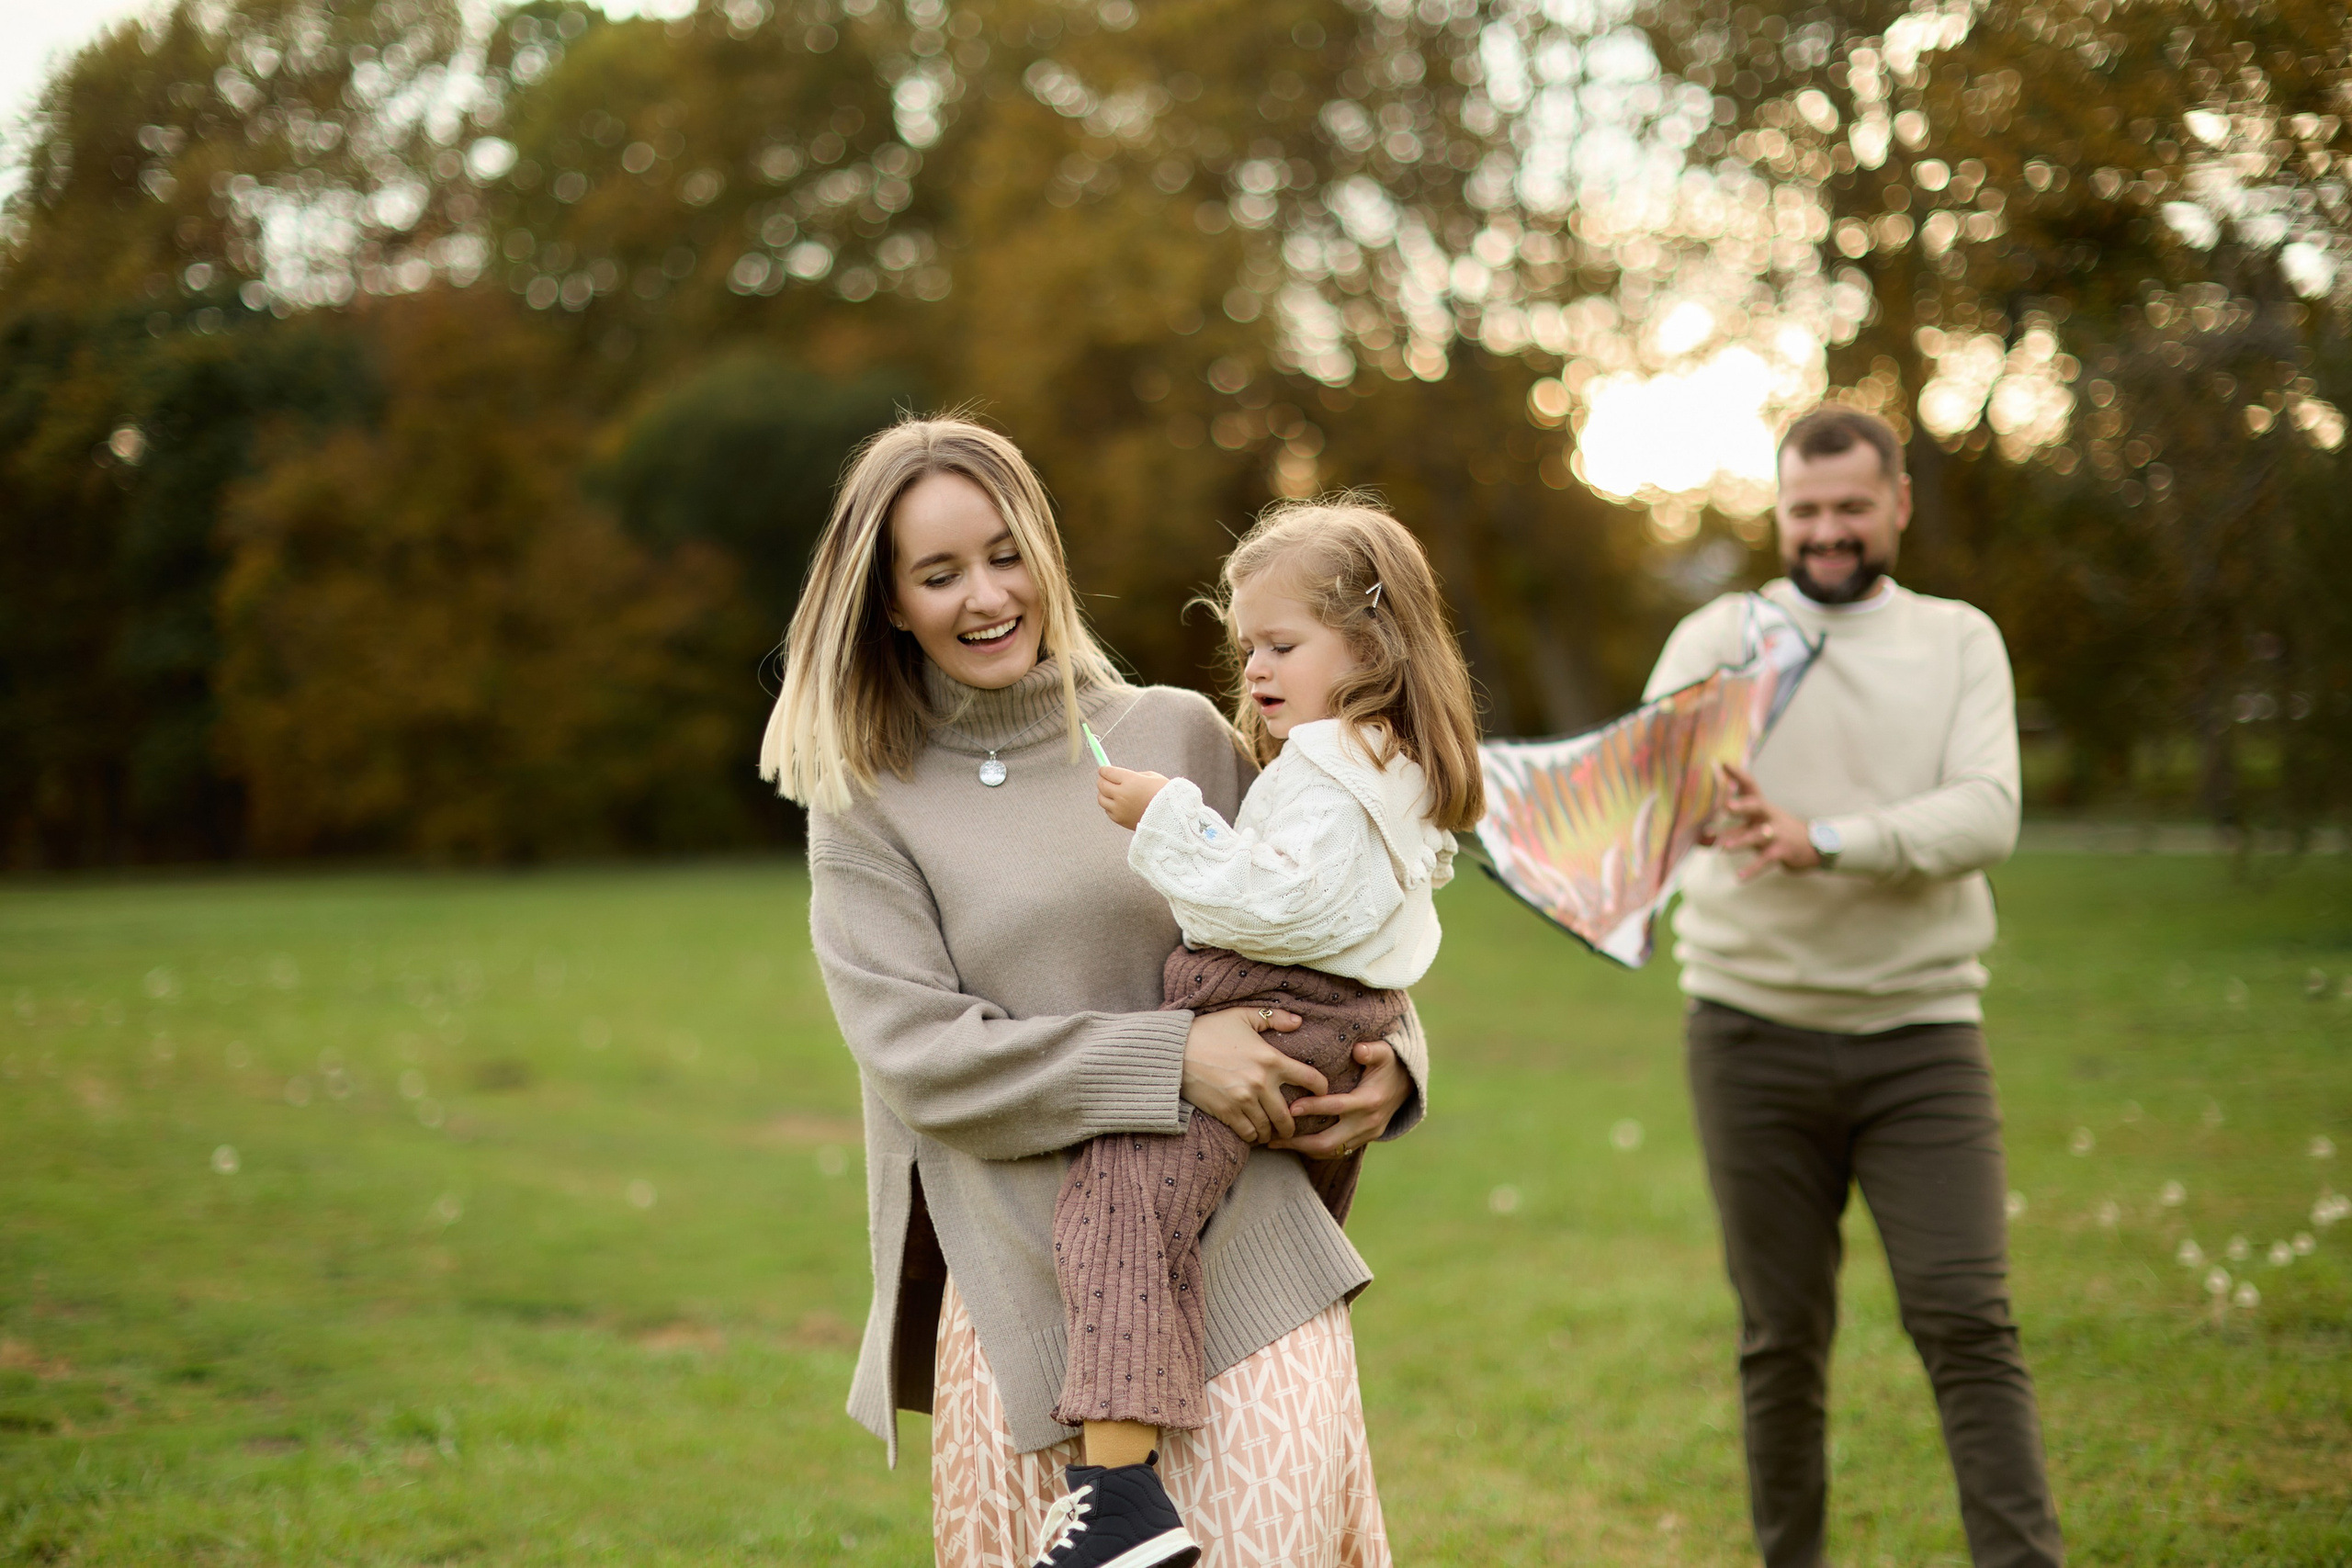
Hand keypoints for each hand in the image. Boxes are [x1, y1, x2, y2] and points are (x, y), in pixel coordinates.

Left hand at [1097, 766, 1171, 830]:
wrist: (1173, 817)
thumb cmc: (1165, 794)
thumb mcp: (1151, 777)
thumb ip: (1133, 776)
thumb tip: (1119, 776)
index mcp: (1130, 780)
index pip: (1108, 772)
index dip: (1104, 769)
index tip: (1103, 769)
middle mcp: (1122, 794)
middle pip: (1101, 785)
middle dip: (1102, 780)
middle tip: (1105, 779)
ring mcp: (1119, 809)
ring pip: (1101, 799)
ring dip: (1104, 794)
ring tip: (1112, 792)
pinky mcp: (1120, 820)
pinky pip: (1108, 811)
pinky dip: (1110, 806)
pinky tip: (1119, 804)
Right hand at [1181, 1007, 1321, 1144]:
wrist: (1174, 1051)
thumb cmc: (1208, 1030)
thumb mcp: (1241, 1016)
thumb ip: (1273, 1018)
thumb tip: (1298, 1021)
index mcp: (1271, 1059)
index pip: (1310, 1079)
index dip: (1321, 1088)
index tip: (1321, 1093)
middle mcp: (1261, 1083)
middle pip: (1290, 1115)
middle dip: (1293, 1124)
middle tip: (1292, 1126)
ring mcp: (1244, 1101)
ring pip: (1269, 1128)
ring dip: (1272, 1132)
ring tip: (1271, 1131)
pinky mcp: (1227, 1112)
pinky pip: (1248, 1133)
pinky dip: (1253, 1136)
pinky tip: (1253, 1133)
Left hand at [1270, 1037, 1410, 1159]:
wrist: (1409, 1085)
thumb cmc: (1390, 1064)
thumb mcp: (1385, 1052)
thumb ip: (1372, 1050)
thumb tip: (1358, 1049)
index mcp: (1370, 1100)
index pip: (1337, 1107)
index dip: (1313, 1108)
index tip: (1290, 1108)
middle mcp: (1368, 1123)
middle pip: (1330, 1142)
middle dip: (1299, 1143)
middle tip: (1272, 1138)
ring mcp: (1367, 1135)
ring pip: (1332, 1151)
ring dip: (1303, 1150)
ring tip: (1277, 1144)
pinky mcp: (1364, 1140)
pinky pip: (1338, 1152)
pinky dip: (1316, 1151)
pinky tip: (1295, 1145)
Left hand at [1706, 762, 1819, 880]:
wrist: (1812, 846)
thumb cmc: (1775, 834)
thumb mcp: (1756, 828)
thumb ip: (1730, 831)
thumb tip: (1700, 837)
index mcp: (1762, 807)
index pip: (1750, 786)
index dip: (1738, 775)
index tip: (1724, 764)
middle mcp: (1768, 816)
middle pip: (1756, 806)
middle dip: (1742, 805)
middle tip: (1726, 806)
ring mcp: (1777, 834)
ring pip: (1758, 836)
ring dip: (1741, 841)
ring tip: (1724, 848)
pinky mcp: (1781, 851)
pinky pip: (1765, 861)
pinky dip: (1752, 869)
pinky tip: (1739, 877)